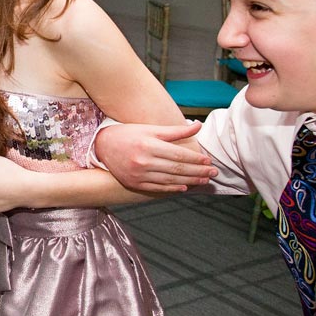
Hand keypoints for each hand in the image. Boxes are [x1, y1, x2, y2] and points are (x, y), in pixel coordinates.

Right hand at [94, 121, 215, 191]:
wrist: (102, 146)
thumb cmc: (128, 134)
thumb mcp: (150, 129)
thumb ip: (175, 131)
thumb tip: (197, 126)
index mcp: (149, 144)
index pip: (178, 154)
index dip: (195, 158)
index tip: (208, 160)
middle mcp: (144, 160)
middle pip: (177, 168)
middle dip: (198, 171)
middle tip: (213, 172)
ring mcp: (139, 174)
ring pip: (170, 180)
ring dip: (190, 181)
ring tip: (204, 180)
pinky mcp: (135, 183)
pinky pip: (158, 188)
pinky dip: (173, 188)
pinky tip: (185, 187)